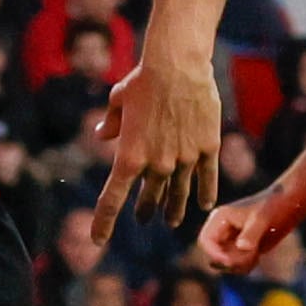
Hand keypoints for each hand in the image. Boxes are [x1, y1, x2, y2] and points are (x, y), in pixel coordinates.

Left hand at [95, 53, 220, 227]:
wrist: (178, 65)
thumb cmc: (143, 79)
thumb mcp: (118, 99)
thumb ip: (111, 122)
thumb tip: (103, 135)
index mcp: (129, 156)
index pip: (112, 199)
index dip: (104, 223)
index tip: (98, 240)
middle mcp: (157, 164)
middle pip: (149, 198)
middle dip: (145, 210)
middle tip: (144, 218)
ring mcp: (185, 159)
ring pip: (179, 194)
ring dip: (174, 210)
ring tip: (172, 221)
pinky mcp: (207, 148)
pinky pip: (206, 179)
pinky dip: (204, 194)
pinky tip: (204, 205)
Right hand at [196, 193, 286, 272]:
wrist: (287, 206)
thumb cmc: (272, 207)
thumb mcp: (262, 219)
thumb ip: (251, 233)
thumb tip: (242, 247)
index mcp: (220, 218)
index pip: (205, 241)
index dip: (214, 254)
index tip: (231, 261)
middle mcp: (221, 230)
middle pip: (214, 256)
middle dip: (230, 261)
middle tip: (250, 256)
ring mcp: (230, 241)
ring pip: (224, 263)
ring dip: (239, 265)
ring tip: (256, 254)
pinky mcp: (240, 250)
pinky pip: (235, 266)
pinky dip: (245, 266)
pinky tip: (257, 257)